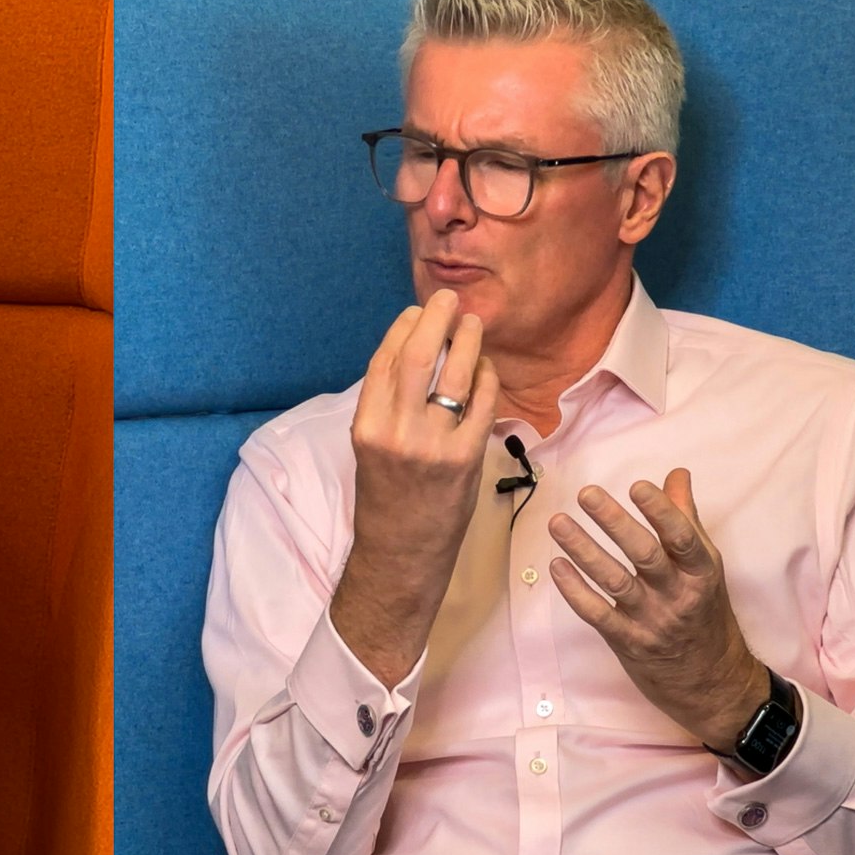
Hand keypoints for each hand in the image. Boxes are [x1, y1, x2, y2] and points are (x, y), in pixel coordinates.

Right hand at [332, 289, 500, 683]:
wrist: (402, 555)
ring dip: (468, 342)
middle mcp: (396, 432)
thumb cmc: (387, 499)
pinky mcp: (465, 459)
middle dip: (436, 320)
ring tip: (473, 325)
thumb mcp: (372, 448)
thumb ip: (387, 406)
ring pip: (454, 375)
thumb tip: (414, 357)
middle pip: (418, 357)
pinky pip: (482, 404)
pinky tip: (487, 370)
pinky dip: (487, 379)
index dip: (403, 328)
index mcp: (366, 426)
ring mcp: (432, 445)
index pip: (385, 361)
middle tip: (450, 299)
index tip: (417, 312)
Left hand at [545, 468, 769, 749]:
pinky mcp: (628, 642)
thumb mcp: (706, 568)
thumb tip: (676, 474)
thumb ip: (686, 519)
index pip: (682, 537)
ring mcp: (651, 620)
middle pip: (644, 554)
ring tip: (558, 523)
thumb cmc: (706, 614)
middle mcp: (678, 595)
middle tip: (586, 493)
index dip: (660, 511)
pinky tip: (557, 566)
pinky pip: (597, 613)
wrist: (714, 684)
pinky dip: (575, 590)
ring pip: (615, 581)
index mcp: (700, 572)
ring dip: (583, 550)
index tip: (637, 485)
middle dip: (614, 522)